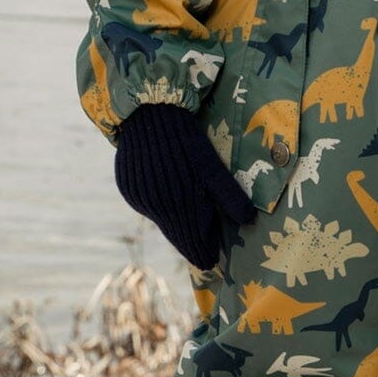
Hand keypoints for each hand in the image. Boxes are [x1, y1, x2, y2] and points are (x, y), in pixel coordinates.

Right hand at [113, 102, 258, 269]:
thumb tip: (249, 220)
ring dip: (177, 224)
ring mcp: (140, 198)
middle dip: (192, 244)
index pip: (193, 241)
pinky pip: (149, 206)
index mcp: (180, 205)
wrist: (148, 114)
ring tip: (191, 227)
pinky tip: (171, 201)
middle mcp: (157, 207)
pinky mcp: (129, 189)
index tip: (212, 262)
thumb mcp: (211, 166)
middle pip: (177, 235)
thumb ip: (228, 195)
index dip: (204, 252)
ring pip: (163, 221)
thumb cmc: (187, 139)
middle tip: (205, 253)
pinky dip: (161, 207)